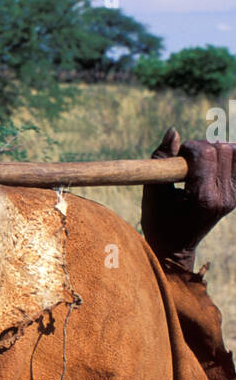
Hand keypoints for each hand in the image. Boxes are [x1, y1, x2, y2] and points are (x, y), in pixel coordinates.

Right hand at [141, 128, 235, 269]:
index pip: (205, 153)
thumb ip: (161, 158)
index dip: (189, 148)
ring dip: (214, 151)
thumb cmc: (158, 220)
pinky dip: (226, 158)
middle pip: (223, 149)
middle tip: (187, 161)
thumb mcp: (153, 191)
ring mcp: (232, 197)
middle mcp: (223, 197)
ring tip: (198, 163)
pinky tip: (211, 164)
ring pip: (234, 152)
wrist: (174, 247)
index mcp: (202, 198)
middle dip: (202, 147)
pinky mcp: (235, 195)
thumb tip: (173, 131)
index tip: (177, 157)